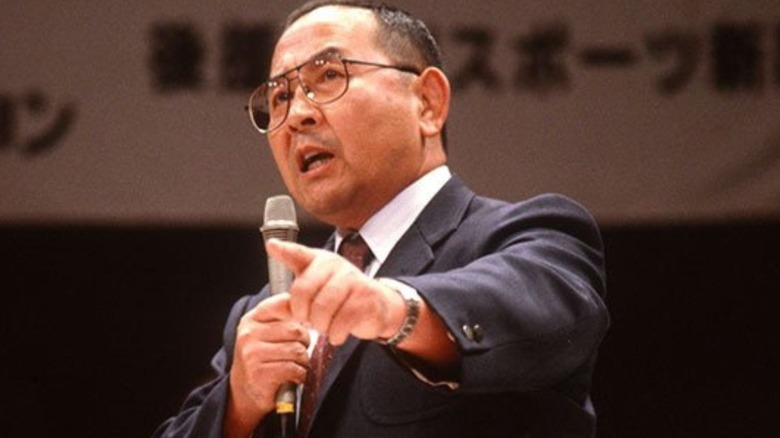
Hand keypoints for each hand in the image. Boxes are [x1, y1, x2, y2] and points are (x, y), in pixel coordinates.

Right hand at [226, 293, 309, 431]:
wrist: (244, 390)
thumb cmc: (263, 357)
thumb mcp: (266, 332)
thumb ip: (283, 317)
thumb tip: (311, 306)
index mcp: (252, 319)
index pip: (283, 303)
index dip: (300, 313)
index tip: (303, 324)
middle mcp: (249, 334)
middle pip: (296, 330)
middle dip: (305, 342)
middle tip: (300, 349)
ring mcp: (252, 354)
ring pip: (297, 350)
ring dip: (303, 361)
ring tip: (296, 364)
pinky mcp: (259, 374)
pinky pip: (293, 369)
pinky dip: (299, 374)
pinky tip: (293, 376)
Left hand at [265, 239, 405, 345]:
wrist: (378, 306)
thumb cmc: (341, 299)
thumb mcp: (316, 293)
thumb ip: (293, 299)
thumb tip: (268, 307)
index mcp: (320, 261)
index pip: (299, 254)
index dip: (285, 251)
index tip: (271, 246)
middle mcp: (336, 265)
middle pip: (303, 291)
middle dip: (303, 313)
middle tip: (310, 320)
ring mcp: (352, 279)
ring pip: (322, 309)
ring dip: (321, 326)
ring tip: (326, 326)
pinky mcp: (366, 297)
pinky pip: (341, 322)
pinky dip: (336, 334)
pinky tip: (338, 333)